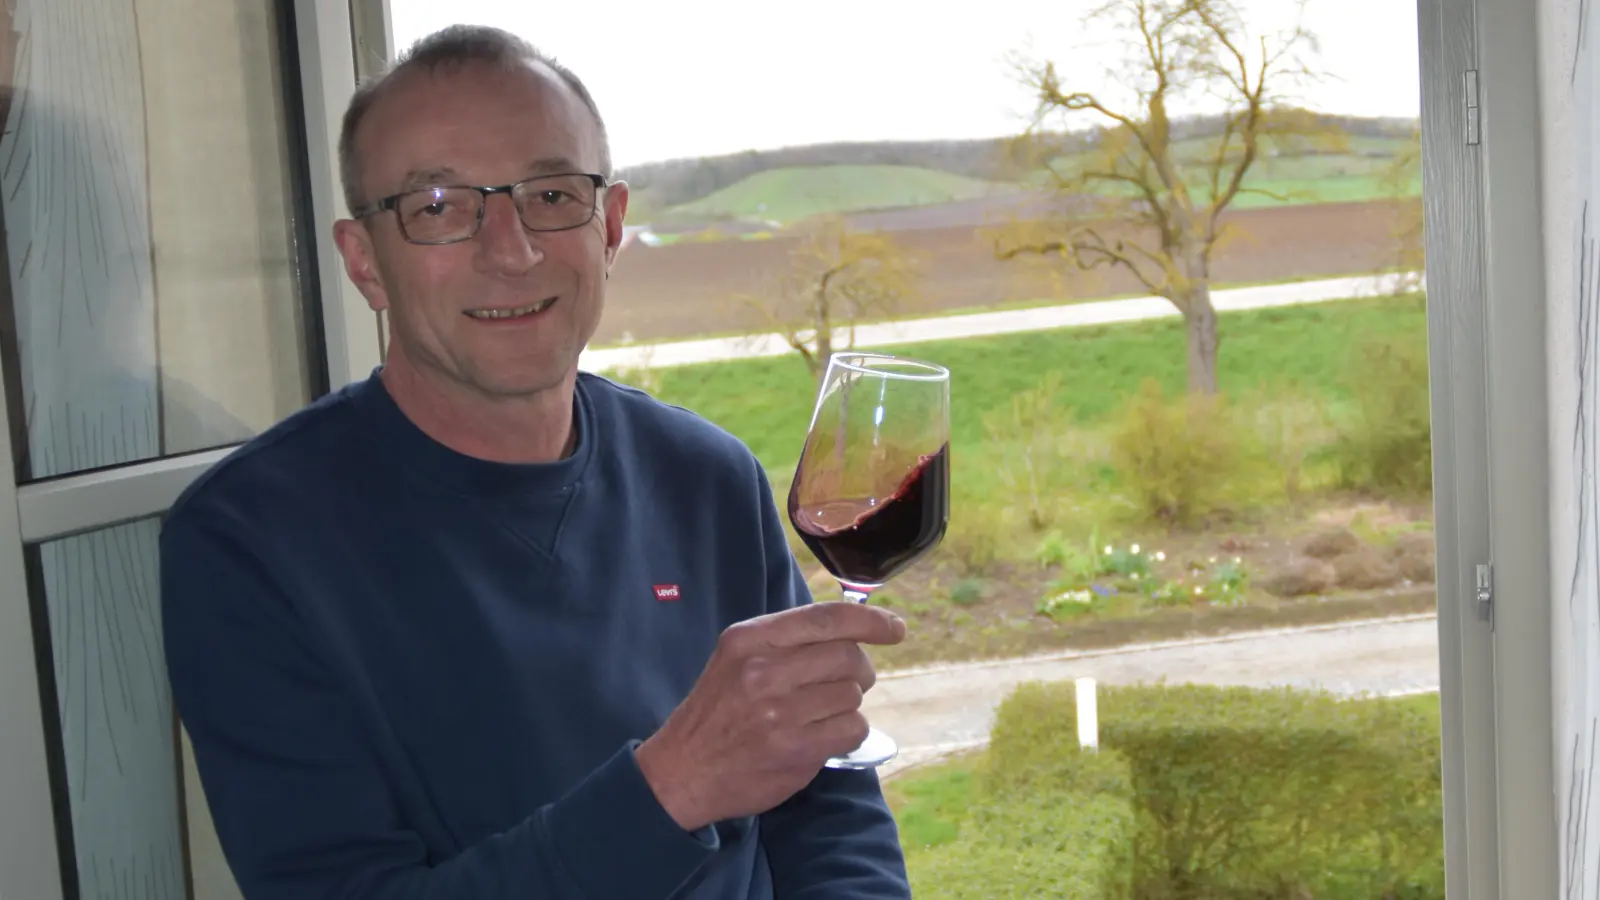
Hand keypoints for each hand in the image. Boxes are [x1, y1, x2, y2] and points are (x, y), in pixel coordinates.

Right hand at [635, 602, 905, 831]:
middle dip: (860, 671)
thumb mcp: (737, 658)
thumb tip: (855, 630)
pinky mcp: (795, 750)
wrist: (682, 772)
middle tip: (848, 683)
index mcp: (749, 639)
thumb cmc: (718, 711)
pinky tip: (821, 737)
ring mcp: (779, 713)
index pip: (827, 618)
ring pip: (853, 695)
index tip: (894, 628)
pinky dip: (847, 733)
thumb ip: (787, 641)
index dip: (871, 621)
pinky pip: (852, 729)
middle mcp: (763, 671)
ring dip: (847, 705)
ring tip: (818, 715)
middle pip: (848, 657)